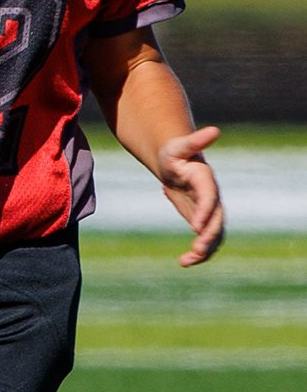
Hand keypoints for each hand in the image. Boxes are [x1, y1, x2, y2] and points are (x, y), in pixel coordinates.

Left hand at [151, 123, 225, 266]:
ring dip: (205, 249)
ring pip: (213, 233)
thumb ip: (194, 141)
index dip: (204, 211)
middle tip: (197, 248)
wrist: (176, 163)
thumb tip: (214, 130)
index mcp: (206, 181)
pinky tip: (184, 262)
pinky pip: (205, 238)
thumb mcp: (179, 146)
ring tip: (187, 260)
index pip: (209, 197)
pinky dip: (198, 252)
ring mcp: (207, 210)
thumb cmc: (175, 153)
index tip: (195, 226)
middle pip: (216, 219)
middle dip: (209, 235)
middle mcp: (211, 198)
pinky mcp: (200, 220)